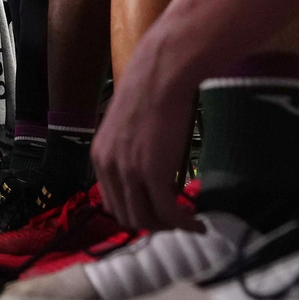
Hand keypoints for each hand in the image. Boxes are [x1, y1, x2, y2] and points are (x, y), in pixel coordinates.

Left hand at [92, 14, 206, 230]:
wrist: (163, 73)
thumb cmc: (151, 90)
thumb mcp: (127, 125)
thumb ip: (127, 149)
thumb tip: (143, 165)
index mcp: (100, 156)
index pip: (113, 203)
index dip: (136, 212)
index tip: (157, 211)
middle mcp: (109, 168)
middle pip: (128, 216)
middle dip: (153, 223)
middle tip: (176, 219)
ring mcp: (130, 173)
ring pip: (147, 219)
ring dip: (169, 226)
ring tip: (188, 220)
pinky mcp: (154, 175)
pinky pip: (169, 213)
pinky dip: (184, 224)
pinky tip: (198, 222)